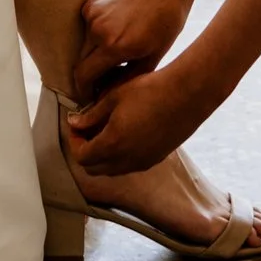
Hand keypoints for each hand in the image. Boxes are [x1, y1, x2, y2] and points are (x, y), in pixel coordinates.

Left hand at [66, 59, 222, 178]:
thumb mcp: (114, 97)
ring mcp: (142, 163)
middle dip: (86, 151)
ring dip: (102, 156)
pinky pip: (129, 166)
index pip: (82, 157)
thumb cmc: (149, 90)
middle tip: (87, 130)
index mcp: (112, 144)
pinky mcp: (156, 159)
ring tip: (105, 131)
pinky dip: (120, 157)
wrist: (186, 95)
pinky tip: (125, 134)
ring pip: (112, 170)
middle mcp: (126, 160)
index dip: (74, 142)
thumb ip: (91, 115)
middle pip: (94, 169)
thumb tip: (74, 123)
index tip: (77, 125)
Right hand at [76, 0, 196, 99]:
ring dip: (95, 54)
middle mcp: (98, 30)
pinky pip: (88, 30)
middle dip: (91, 75)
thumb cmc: (166, 21)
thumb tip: (106, 95)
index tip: (92, 97)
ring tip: (119, 53)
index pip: (84, 76)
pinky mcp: (91, 4)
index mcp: (115, 46)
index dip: (85, 91)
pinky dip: (97, 36)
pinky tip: (118, 32)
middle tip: (109, 78)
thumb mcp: (153, 57)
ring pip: (85, 46)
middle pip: (81, 63)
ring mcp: (92, 15)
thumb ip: (127, 79)